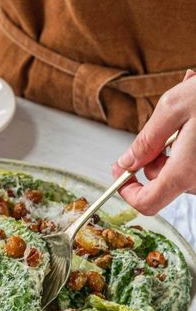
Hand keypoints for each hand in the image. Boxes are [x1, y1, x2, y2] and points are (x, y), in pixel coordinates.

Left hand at [113, 69, 195, 214]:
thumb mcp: (175, 107)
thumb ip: (146, 139)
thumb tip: (127, 161)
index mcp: (186, 172)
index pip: (147, 203)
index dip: (128, 192)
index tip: (121, 175)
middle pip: (163, 181)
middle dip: (154, 155)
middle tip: (163, 125)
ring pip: (181, 170)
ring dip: (175, 144)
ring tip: (188, 109)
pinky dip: (192, 143)